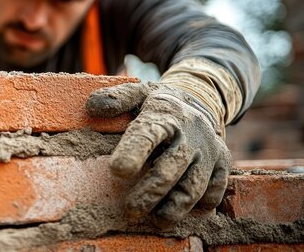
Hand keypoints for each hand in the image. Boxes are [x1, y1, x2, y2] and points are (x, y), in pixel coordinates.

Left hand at [86, 82, 231, 227]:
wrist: (201, 100)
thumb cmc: (158, 104)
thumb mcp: (138, 93)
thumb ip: (117, 99)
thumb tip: (92, 107)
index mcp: (164, 115)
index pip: (148, 134)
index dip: (133, 152)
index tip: (117, 170)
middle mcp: (189, 134)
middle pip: (171, 167)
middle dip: (151, 192)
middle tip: (130, 210)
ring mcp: (207, 150)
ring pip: (194, 185)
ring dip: (175, 206)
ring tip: (157, 221)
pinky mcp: (222, 163)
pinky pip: (215, 189)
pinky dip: (201, 205)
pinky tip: (182, 213)